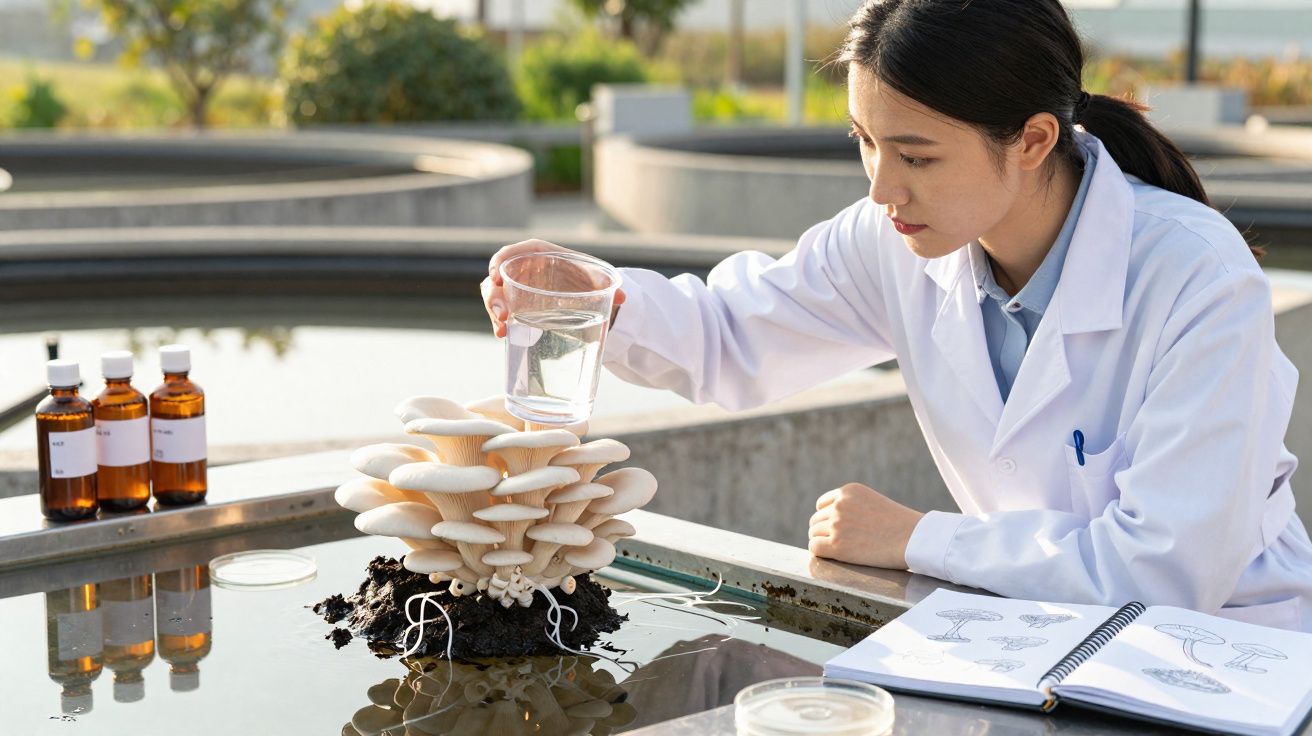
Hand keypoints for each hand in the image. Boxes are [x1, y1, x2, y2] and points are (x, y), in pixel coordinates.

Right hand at [481, 239, 625, 337]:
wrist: (583, 292)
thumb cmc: (586, 278)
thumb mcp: (596, 280)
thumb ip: (607, 285)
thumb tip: (622, 296)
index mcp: (539, 254)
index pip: (514, 251)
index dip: (500, 260)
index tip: (496, 274)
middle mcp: (523, 269)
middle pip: (499, 276)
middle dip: (495, 295)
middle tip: (503, 314)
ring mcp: (516, 287)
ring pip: (495, 295)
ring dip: (494, 311)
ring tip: (502, 330)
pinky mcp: (516, 304)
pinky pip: (501, 310)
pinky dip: (499, 322)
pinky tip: (503, 335)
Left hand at [808, 483, 923, 569]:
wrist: (913, 538)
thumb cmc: (899, 524)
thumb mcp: (873, 502)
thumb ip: (852, 506)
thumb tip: (833, 521)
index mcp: (848, 491)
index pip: (822, 504)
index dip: (826, 518)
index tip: (834, 528)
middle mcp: (839, 505)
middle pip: (816, 520)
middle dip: (823, 531)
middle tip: (837, 542)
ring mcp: (836, 524)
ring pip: (813, 534)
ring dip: (822, 542)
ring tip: (839, 550)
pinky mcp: (836, 545)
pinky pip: (815, 548)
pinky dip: (820, 553)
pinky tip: (832, 556)